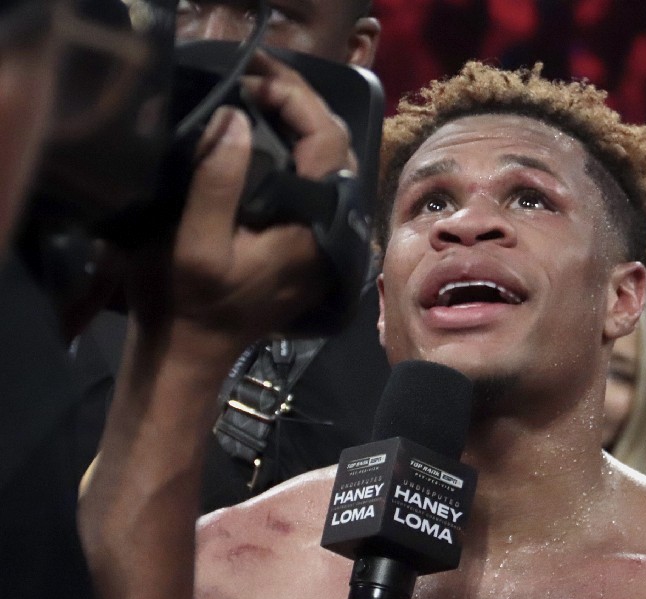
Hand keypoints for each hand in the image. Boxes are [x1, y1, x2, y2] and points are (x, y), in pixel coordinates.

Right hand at [128, 51, 356, 361]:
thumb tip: (236, 119)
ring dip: (302, 125)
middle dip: (302, 105)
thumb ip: (218, 183)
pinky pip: (319, 184)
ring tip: (261, 96)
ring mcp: (327, 239)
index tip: (251, 82)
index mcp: (314, 227)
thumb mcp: (194, 245)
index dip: (295, 100)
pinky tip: (269, 137)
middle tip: (256, 78)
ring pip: (331, 164)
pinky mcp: (313, 244)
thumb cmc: (187, 302)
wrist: (193, 351)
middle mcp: (334, 231)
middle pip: (336, 147)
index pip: (326, 142)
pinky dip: (300, 152)